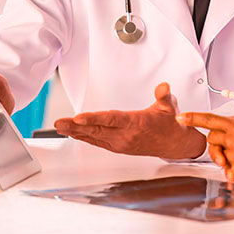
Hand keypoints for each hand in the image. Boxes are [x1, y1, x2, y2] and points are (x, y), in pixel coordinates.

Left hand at [54, 82, 206, 158]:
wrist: (174, 145)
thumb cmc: (170, 125)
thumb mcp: (169, 106)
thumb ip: (164, 95)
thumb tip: (163, 87)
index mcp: (136, 123)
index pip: (111, 120)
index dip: (93, 119)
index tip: (78, 118)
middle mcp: (126, 136)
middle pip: (97, 130)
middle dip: (76, 126)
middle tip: (59, 122)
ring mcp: (120, 143)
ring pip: (94, 137)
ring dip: (75, 132)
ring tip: (60, 126)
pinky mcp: (118, 147)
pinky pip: (97, 142)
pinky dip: (84, 137)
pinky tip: (73, 133)